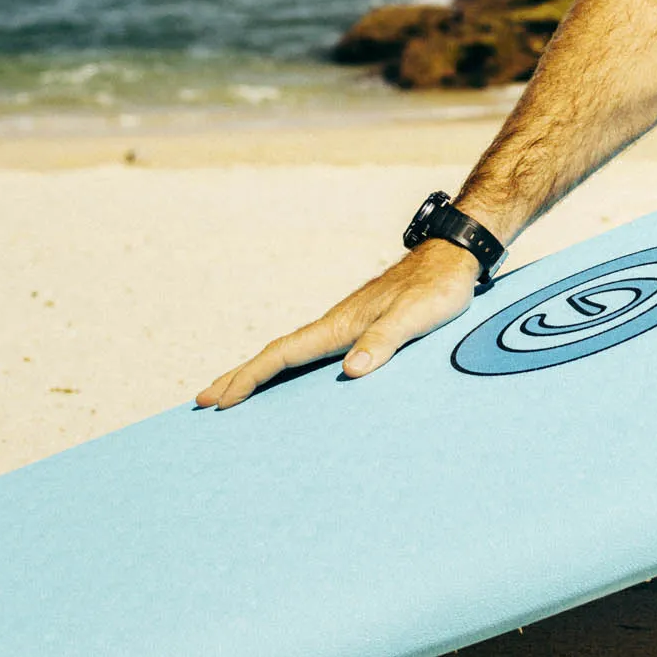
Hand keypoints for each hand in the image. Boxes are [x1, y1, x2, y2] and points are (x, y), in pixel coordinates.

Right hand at [195, 241, 480, 407]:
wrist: (453, 256)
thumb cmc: (437, 288)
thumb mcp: (416, 317)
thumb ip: (385, 340)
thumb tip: (350, 371)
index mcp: (340, 324)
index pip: (284, 354)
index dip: (250, 377)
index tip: (219, 399)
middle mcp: (335, 323)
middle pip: (277, 353)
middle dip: (240, 376)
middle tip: (202, 400)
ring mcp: (345, 323)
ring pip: (291, 350)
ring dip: (259, 372)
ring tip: (232, 391)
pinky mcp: (359, 324)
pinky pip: (310, 350)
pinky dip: (287, 365)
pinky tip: (291, 375)